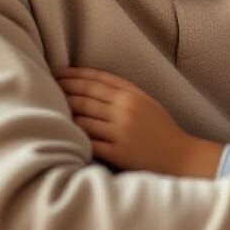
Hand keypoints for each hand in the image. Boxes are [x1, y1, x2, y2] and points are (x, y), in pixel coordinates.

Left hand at [57, 68, 222, 177]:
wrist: (181, 156)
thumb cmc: (161, 128)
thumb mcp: (147, 102)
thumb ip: (124, 92)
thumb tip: (92, 84)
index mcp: (132, 95)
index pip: (97, 80)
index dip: (76, 75)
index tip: (60, 72)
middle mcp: (125, 110)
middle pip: (87, 96)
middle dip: (65, 90)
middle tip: (49, 87)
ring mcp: (121, 131)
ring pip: (84, 118)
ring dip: (66, 113)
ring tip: (51, 109)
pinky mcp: (118, 153)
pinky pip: (90, 142)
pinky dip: (75, 137)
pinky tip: (63, 134)